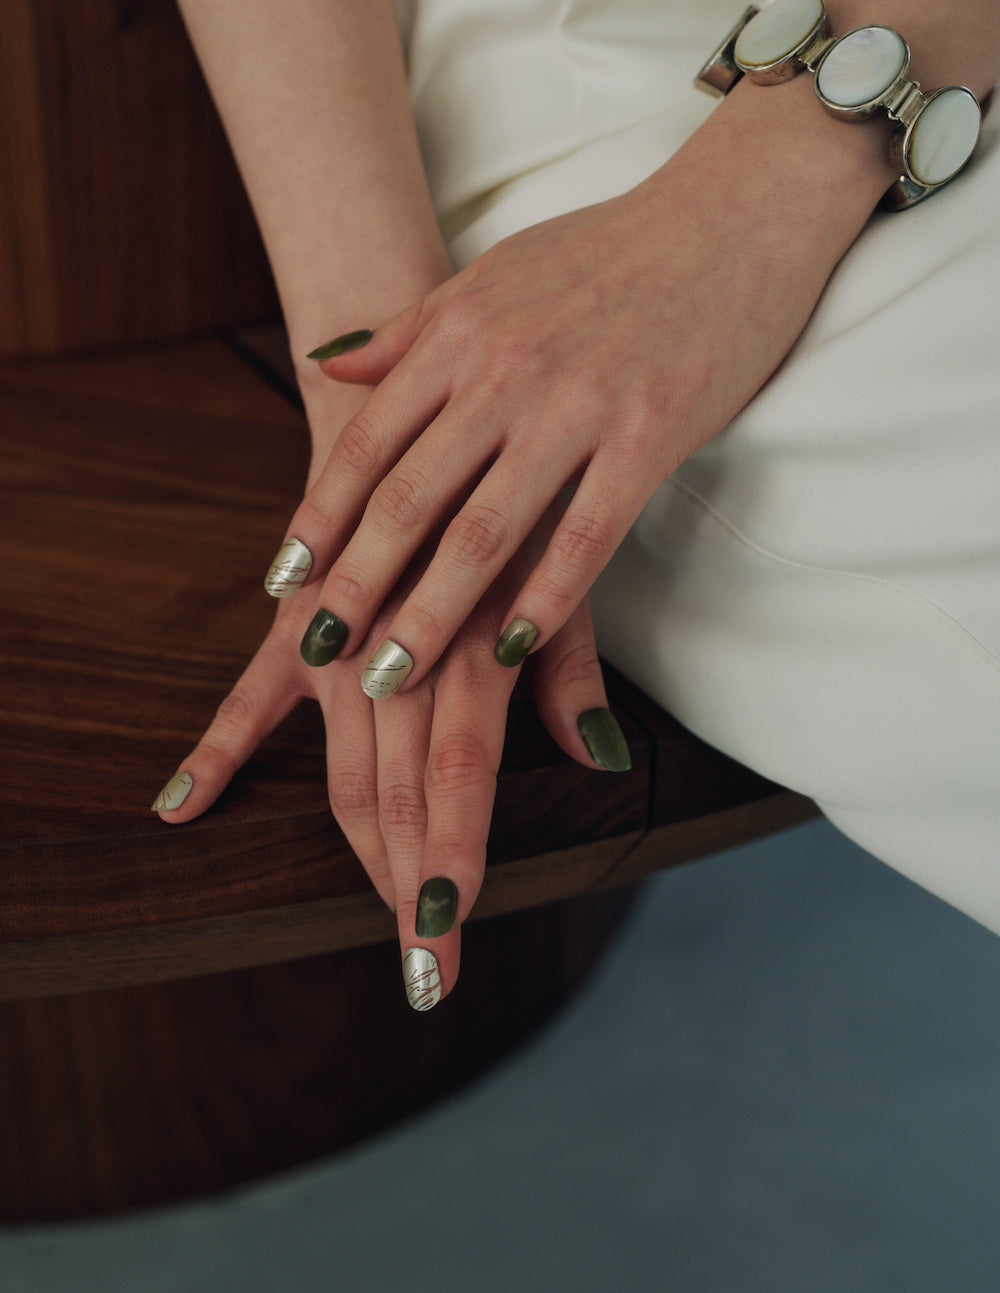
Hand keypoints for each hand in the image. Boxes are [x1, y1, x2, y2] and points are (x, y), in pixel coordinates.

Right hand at [152, 517, 628, 1009]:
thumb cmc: (504, 501)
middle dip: (411, 889)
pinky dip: (217, 750)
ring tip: (383, 924)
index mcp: (468, 646)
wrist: (416, 417)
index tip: (445, 942)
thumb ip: (571, 671)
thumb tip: (604, 760)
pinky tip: (180, 806)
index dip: (450, 865)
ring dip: (360, 854)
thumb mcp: (557, 574)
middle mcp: (398, 656)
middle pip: (395, 797)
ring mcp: (337, 645)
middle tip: (423, 976)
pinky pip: (248, 699)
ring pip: (341, 773)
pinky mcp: (293, 626)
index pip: (456, 780)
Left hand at [266, 130, 839, 696]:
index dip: (321, 519)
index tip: (284, 582)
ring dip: (431, 613)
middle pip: (411, 499)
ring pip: (485, 531)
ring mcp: (578, 406)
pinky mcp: (650, 434)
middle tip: (321, 649)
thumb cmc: (606, 250)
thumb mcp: (489, 276)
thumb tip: (324, 365)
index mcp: (458, 334)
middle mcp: (504, 372)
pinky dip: (544, 599)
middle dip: (356, 583)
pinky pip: (586, 535)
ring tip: (391, 677)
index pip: (367, 443)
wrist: (734, 213)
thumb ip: (407, 330)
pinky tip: (510, 651)